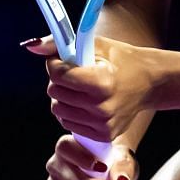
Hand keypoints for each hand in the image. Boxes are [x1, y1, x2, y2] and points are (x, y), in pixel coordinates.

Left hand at [24, 33, 154, 144]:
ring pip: (58, 110)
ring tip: (82, 88)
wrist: (149, 83)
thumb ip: (59, 44)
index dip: (56, 64)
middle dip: (59, 80)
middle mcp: (102, 107)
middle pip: (55, 93)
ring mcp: (102, 124)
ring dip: (63, 97)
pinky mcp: (103, 135)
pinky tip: (86, 103)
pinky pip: (68, 124)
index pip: (58, 75)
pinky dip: (71, 112)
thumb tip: (30, 46)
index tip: (65, 59)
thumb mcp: (94, 44)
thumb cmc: (120, 60)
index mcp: (101, 82)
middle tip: (76, 74)